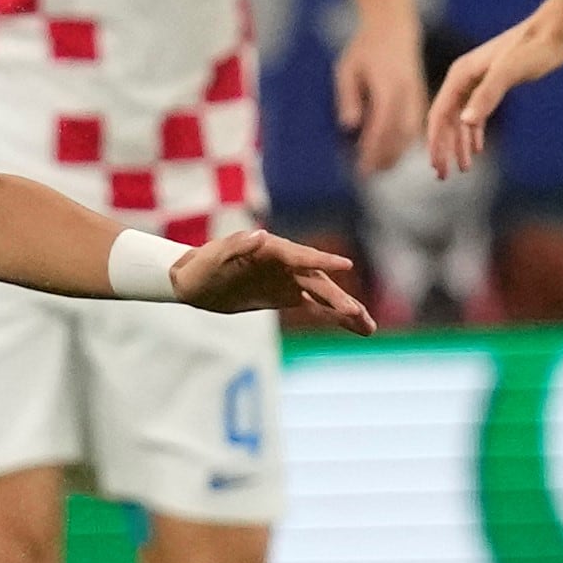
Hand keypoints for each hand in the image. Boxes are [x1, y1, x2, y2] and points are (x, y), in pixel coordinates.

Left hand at [170, 229, 374, 334]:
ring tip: (368, 327)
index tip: (346, 265)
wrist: (193, 281)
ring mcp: (288, 280)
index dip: (322, 260)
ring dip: (345, 311)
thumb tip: (260, 235)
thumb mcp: (215, 257)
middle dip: (340, 299)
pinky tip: (353, 327)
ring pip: (323, 296)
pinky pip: (314, 307)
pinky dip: (332, 317)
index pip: (301, 256)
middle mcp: (286, 263)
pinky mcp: (285, 296)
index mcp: (271, 249)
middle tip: (358, 314)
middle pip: (319, 281)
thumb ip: (238, 246)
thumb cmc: (201, 265)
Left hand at [336, 23, 426, 178]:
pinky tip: (395, 154)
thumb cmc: (365, 48)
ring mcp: (417, 95)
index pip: (382, 126)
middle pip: (400, 134)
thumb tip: (348, 126)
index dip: (372, 149)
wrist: (394, 28)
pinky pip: (417, 125)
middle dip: (384, 157)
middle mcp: (407, 93)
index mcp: (389, 87)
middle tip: (367, 174)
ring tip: (380, 169)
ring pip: (412, 133)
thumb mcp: (347, 69)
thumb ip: (348, 97)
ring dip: (397, 153)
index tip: (360, 167)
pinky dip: (407, 142)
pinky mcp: (421, 96)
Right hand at [427, 18, 562, 177]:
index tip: (437, 166)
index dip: (436, 142)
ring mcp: (477, 82)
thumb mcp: (508, 72)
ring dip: (460, 144)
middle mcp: (463, 79)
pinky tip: (478, 148)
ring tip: (463, 169)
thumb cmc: (532, 49)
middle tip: (443, 176)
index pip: (440, 115)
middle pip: (446, 120)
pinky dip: (474, 133)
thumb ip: (486, 96)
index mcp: (459, 75)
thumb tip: (466, 122)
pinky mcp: (492, 85)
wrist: (554, 31)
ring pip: (461, 119)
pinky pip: (476, 114)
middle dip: (444, 148)